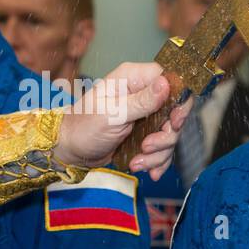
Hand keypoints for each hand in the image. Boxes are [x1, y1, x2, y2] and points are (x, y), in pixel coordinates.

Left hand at [53, 62, 191, 179]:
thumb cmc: (83, 126)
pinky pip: (162, 147)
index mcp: (132, 78)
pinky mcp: (144, 134)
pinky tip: (145, 169)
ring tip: (138, 162)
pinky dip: (156, 161)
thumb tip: (166, 83)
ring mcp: (144, 115)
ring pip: (169, 133)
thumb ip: (141, 101)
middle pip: (174, 110)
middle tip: (148, 146)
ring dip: (158, 152)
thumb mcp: (112, 114)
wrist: (70, 150)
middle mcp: (141, 93)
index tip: (174, 121)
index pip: (169, 78)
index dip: (178, 100)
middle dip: (166, 135)